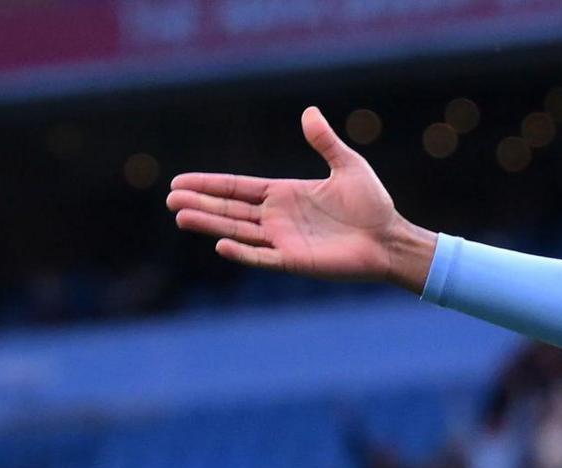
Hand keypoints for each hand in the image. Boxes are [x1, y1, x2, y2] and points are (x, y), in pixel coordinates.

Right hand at [167, 107, 433, 290]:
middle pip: (230, 210)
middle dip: (200, 204)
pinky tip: (220, 245)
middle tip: (170, 200)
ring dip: (211, 224)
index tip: (179, 181)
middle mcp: (278, 218)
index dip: (209, 184)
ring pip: (238, 231)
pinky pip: (263, 258)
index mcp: (285, 194)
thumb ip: (326, 142)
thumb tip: (310, 112)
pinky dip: (243, 253)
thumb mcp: (348, 167)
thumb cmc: (373, 206)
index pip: (238, 188)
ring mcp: (285, 240)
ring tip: (181, 216)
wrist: (392, 239)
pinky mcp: (296, 261)